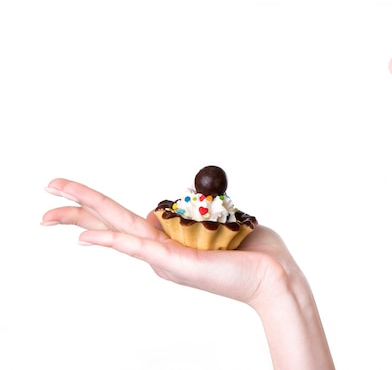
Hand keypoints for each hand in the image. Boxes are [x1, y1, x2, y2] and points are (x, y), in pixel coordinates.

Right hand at [42, 178, 299, 308]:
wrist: (275, 274)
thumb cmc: (254, 249)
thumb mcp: (220, 221)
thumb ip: (196, 210)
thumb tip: (176, 204)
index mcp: (169, 242)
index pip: (126, 219)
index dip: (100, 205)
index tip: (80, 193)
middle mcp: (161, 252)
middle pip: (111, 222)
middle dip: (75, 205)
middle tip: (45, 188)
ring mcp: (164, 259)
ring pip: (116, 230)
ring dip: (80, 216)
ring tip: (47, 210)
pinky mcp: (175, 263)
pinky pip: (138, 248)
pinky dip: (110, 240)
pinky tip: (84, 237)